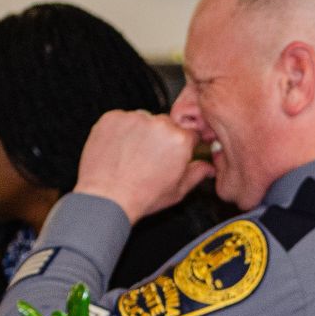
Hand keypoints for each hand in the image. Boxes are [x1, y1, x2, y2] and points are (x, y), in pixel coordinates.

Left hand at [73, 110, 213, 222]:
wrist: (106, 198)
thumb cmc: (140, 196)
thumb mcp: (178, 191)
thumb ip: (197, 174)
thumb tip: (208, 168)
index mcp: (180, 140)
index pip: (190, 133)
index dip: (182, 145)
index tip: (173, 152)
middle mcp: (159, 125)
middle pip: (166, 124)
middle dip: (161, 137)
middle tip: (150, 157)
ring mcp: (135, 119)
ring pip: (144, 120)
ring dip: (141, 132)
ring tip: (133, 155)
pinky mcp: (113, 118)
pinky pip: (122, 119)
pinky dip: (121, 131)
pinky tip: (120, 150)